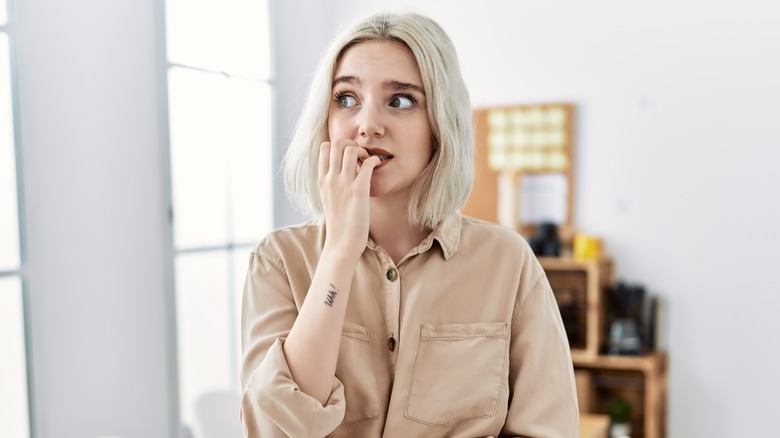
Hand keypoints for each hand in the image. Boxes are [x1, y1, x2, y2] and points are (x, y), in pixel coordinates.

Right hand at [318, 139, 380, 257]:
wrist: (342, 243)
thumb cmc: (339, 222)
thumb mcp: (329, 198)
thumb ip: (332, 182)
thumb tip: (343, 169)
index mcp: (322, 179)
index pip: (325, 147)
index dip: (340, 146)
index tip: (350, 157)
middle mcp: (330, 179)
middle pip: (337, 143)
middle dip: (352, 143)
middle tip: (360, 156)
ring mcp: (343, 184)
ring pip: (351, 149)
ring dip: (363, 150)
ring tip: (367, 162)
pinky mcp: (358, 191)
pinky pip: (367, 164)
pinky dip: (374, 160)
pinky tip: (376, 167)